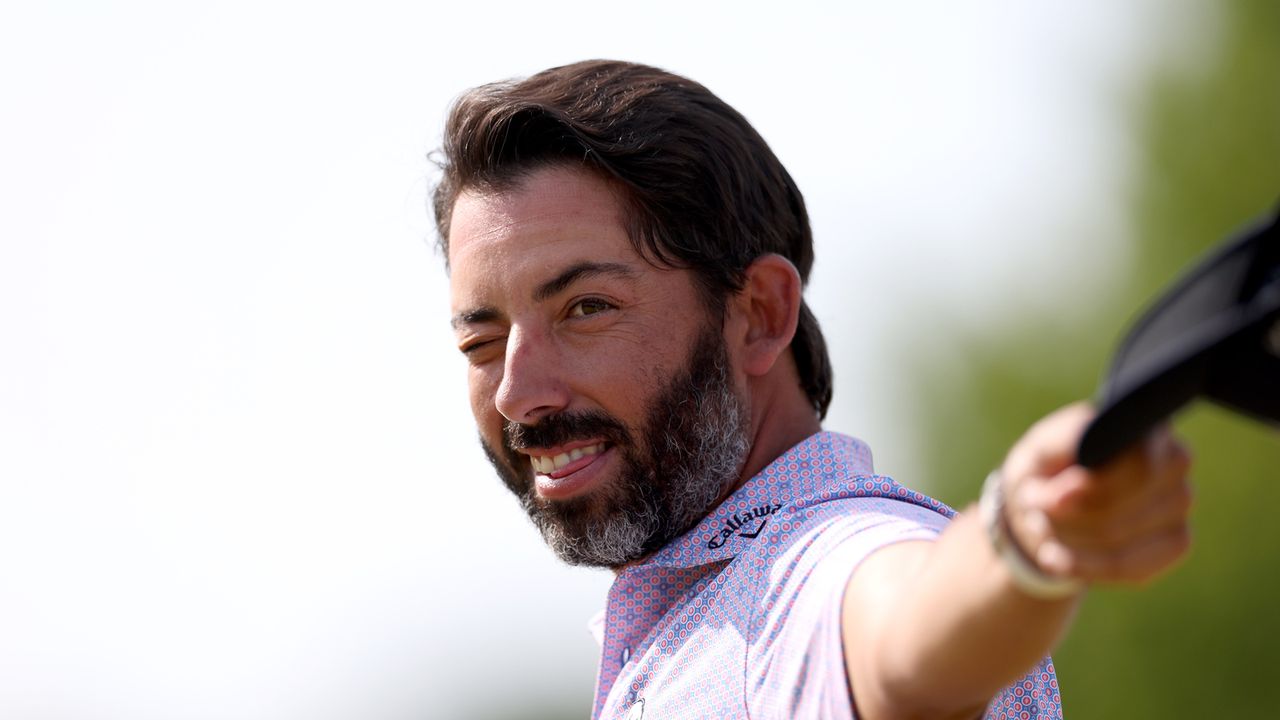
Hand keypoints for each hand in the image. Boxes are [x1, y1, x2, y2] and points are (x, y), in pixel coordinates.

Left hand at [1001, 402, 1193, 584]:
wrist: (1052, 502)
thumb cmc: (1048, 465)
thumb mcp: (1039, 449)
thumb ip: (1057, 455)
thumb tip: (1071, 490)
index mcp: (1143, 425)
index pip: (1136, 462)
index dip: (1090, 486)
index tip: (1050, 497)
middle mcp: (1175, 460)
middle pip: (1118, 504)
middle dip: (1065, 514)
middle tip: (1034, 506)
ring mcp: (1182, 502)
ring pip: (1117, 538)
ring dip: (1066, 538)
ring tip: (1041, 525)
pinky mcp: (1177, 542)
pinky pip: (1128, 567)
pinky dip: (1083, 565)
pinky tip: (1055, 556)